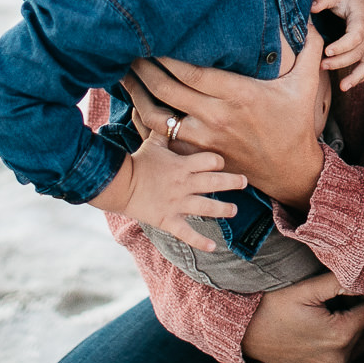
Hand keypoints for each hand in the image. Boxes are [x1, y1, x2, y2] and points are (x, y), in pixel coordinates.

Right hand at [89, 137, 248, 253]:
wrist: (119, 183)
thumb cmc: (138, 161)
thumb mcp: (154, 142)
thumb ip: (168, 131)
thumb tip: (173, 115)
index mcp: (183, 165)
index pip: (211, 160)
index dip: (219, 161)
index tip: (223, 163)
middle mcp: (184, 184)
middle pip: (215, 182)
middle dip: (233, 182)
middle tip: (244, 182)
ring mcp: (178, 203)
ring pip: (208, 207)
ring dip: (224, 209)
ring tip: (233, 210)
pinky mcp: (169, 220)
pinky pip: (187, 233)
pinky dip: (200, 242)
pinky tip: (214, 247)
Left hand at [124, 27, 329, 210]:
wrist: (290, 170)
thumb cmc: (295, 122)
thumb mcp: (307, 83)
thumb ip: (309, 47)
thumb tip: (310, 15)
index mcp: (239, 95)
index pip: (192, 72)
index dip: (167, 55)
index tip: (152, 36)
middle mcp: (217, 117)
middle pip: (168, 89)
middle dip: (144, 67)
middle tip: (128, 47)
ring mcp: (204, 139)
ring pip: (157, 116)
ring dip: (136, 93)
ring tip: (123, 73)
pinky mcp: (197, 154)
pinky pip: (161, 137)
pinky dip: (143, 120)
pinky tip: (134, 103)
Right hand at [241, 272, 363, 362]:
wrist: (243, 334)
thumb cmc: (273, 307)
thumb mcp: (306, 288)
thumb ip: (340, 282)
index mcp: (340, 335)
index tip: (348, 289)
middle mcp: (338, 359)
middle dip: (356, 313)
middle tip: (332, 302)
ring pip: (352, 345)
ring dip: (345, 330)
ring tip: (322, 317)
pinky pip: (335, 359)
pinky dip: (331, 347)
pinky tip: (313, 335)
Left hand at [311, 0, 363, 90]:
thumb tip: (311, 7)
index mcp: (362, 18)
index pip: (355, 36)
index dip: (342, 46)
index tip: (327, 51)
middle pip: (359, 52)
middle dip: (340, 62)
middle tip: (321, 65)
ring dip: (356, 76)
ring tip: (343, 87)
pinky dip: (362, 76)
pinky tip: (349, 84)